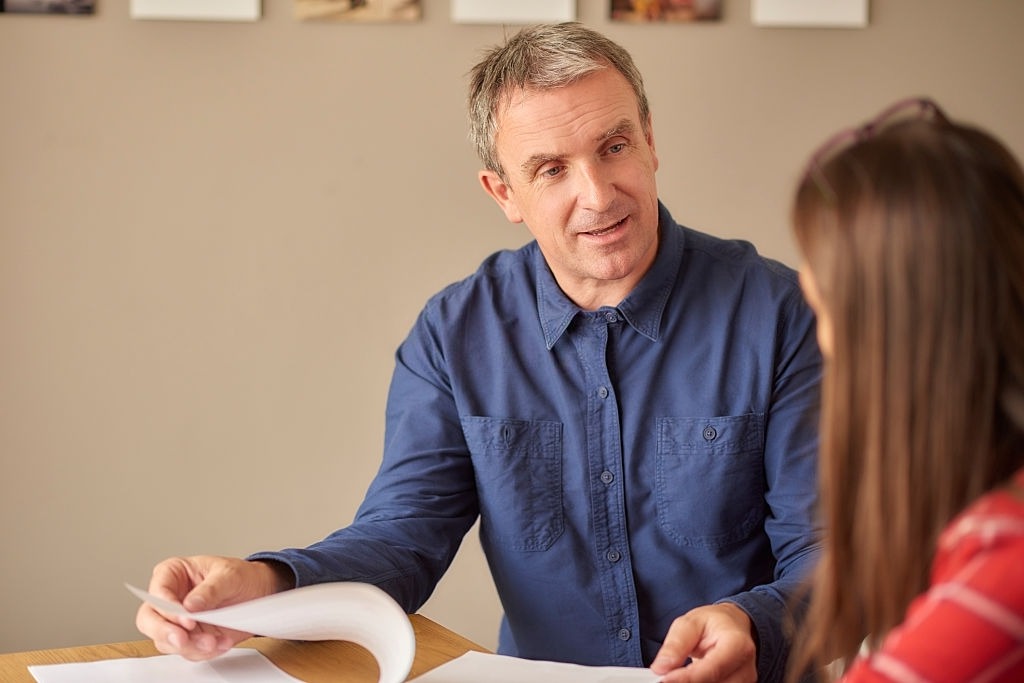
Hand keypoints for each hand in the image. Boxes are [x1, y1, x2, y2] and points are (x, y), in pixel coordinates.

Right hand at [135, 555, 292, 660]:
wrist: (258, 592)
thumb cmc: (240, 576)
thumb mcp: (229, 575)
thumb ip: (210, 589)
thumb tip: (190, 605)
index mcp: (173, 573)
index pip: (158, 592)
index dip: (167, 608)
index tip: (187, 618)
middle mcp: (170, 598)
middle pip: (149, 620)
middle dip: (165, 633)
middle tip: (184, 639)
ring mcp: (177, 621)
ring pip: (167, 641)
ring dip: (190, 646)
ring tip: (213, 641)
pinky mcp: (190, 638)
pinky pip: (187, 651)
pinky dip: (203, 651)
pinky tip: (220, 644)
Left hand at [650, 603, 756, 682]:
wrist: (733, 627)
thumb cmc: (713, 623)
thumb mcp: (690, 623)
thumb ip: (676, 644)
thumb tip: (661, 667)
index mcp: (737, 644)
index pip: (712, 669)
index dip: (687, 678)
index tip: (664, 679)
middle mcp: (745, 668)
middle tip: (665, 677)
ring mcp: (745, 682)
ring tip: (675, 676)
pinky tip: (687, 679)